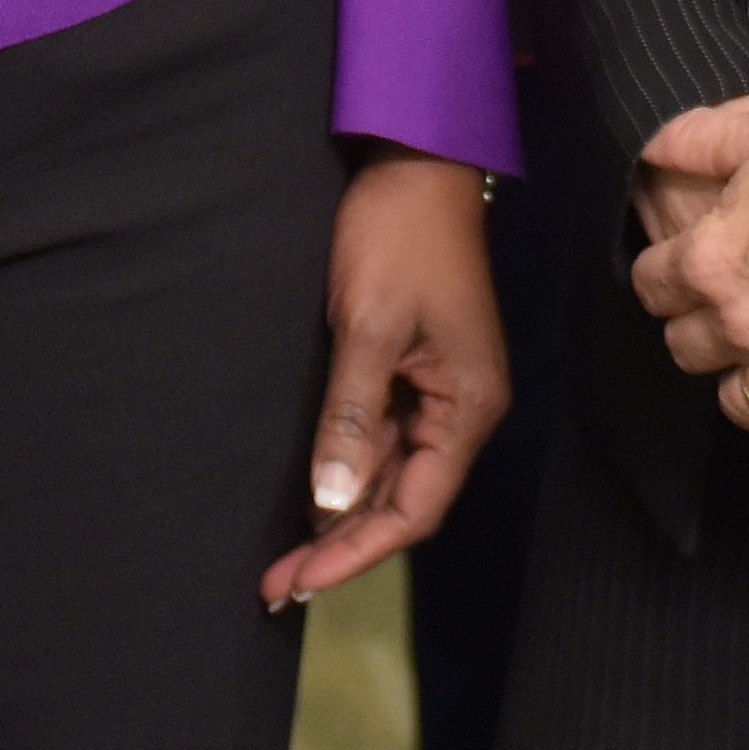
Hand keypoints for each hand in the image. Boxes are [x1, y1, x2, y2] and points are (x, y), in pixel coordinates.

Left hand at [266, 149, 508, 609]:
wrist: (415, 164)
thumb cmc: (399, 237)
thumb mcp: (369, 327)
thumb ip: (351, 416)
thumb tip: (331, 500)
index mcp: (469, 405)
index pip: (417, 507)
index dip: (358, 550)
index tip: (303, 581)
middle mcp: (462, 409)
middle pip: (406, 500)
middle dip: (344, 543)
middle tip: (279, 585)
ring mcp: (441, 391)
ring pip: (393, 475)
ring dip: (343, 515)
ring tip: (286, 556)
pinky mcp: (416, 370)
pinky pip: (385, 440)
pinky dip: (349, 472)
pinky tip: (313, 494)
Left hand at [630, 94, 748, 487]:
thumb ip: (697, 140)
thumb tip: (651, 150)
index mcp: (710, 258)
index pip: (650, 285)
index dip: (664, 275)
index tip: (679, 272)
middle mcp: (745, 323)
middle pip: (688, 351)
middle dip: (699, 333)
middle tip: (722, 319)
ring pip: (745, 406)